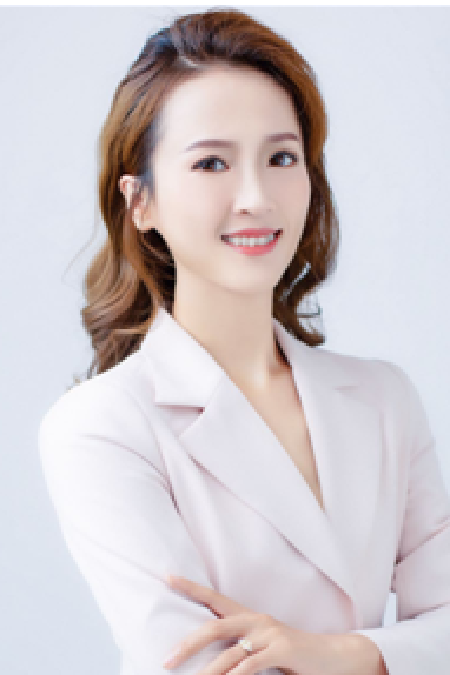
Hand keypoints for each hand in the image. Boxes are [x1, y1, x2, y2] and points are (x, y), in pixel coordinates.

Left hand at [162, 574, 339, 674]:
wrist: (336, 657)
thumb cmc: (295, 656)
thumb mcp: (264, 649)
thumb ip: (240, 650)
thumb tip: (208, 661)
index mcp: (250, 617)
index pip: (214, 597)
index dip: (190, 587)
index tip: (167, 577)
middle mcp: (257, 620)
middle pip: (214, 626)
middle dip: (188, 644)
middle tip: (167, 660)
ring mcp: (270, 634)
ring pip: (229, 653)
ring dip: (208, 673)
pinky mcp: (283, 650)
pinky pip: (252, 664)